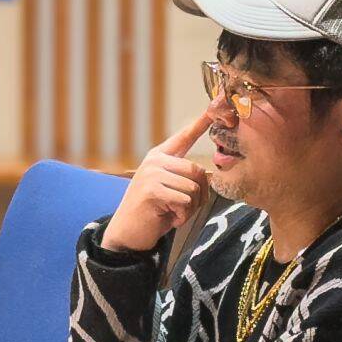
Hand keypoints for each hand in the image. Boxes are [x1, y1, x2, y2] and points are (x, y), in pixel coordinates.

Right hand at [101, 111, 213, 254]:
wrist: (128, 232)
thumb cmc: (153, 212)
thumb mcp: (169, 190)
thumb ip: (185, 178)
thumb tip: (208, 176)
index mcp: (159, 157)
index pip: (184, 137)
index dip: (200, 123)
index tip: (214, 108)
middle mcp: (155, 160)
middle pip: (197, 170)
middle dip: (198, 195)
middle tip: (182, 208)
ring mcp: (151, 173)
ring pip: (193, 188)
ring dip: (189, 208)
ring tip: (172, 212)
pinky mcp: (151, 190)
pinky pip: (184, 201)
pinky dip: (181, 215)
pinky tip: (166, 218)